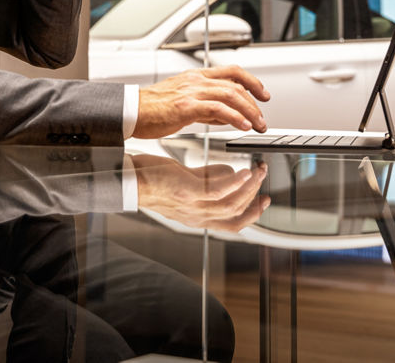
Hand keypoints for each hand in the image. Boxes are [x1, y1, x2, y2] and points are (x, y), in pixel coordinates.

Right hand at [132, 65, 269, 139]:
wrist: (129, 111)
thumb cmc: (151, 109)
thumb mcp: (184, 104)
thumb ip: (207, 109)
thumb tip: (227, 116)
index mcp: (195, 77)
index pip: (232, 72)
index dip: (252, 81)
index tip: (263, 94)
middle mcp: (195, 81)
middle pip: (236, 85)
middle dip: (255, 103)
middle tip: (262, 120)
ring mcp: (191, 92)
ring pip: (230, 95)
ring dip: (249, 111)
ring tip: (258, 125)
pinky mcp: (185, 106)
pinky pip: (217, 108)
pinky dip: (234, 116)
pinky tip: (242, 125)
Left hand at [132, 153, 269, 231]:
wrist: (130, 179)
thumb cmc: (154, 179)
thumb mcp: (187, 183)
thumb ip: (209, 180)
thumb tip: (231, 173)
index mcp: (198, 217)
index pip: (233, 224)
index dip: (253, 215)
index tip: (265, 200)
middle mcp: (197, 216)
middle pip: (236, 213)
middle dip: (255, 195)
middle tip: (264, 176)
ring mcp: (193, 206)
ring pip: (232, 202)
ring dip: (249, 187)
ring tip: (258, 171)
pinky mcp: (188, 192)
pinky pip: (219, 191)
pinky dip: (235, 182)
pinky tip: (244, 171)